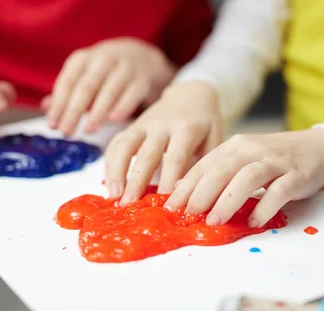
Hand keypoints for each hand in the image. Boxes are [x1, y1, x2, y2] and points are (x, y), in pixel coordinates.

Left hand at [45, 38, 176, 134]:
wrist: (143, 57)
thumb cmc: (106, 72)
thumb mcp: (84, 76)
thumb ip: (67, 92)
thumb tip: (46, 107)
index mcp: (83, 59)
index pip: (67, 82)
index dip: (59, 104)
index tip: (53, 125)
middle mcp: (103, 60)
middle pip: (86, 87)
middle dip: (74, 111)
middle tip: (66, 131)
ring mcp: (124, 69)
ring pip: (109, 91)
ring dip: (97, 111)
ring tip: (88, 130)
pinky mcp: (142, 80)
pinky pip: (131, 94)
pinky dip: (123, 106)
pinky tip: (114, 119)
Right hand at [104, 81, 223, 202]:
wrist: (191, 94)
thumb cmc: (205, 125)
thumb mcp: (213, 140)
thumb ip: (201, 164)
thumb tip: (181, 190)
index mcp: (187, 128)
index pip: (176, 157)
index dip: (168, 180)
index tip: (163, 202)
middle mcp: (162, 125)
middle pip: (147, 154)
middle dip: (137, 180)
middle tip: (129, 203)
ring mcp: (144, 124)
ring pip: (125, 146)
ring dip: (116, 172)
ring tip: (114, 197)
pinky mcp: (132, 126)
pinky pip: (116, 144)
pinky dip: (110, 164)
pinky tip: (109, 186)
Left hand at [163, 128, 323, 227]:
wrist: (319, 148)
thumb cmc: (275, 159)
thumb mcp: (243, 159)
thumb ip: (218, 172)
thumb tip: (185, 192)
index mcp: (235, 146)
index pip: (205, 165)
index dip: (186, 186)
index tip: (170, 206)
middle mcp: (252, 150)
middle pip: (221, 170)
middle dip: (201, 193)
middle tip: (188, 215)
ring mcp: (275, 161)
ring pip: (247, 178)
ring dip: (228, 200)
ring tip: (215, 221)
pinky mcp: (296, 175)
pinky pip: (279, 191)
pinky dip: (265, 207)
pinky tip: (254, 222)